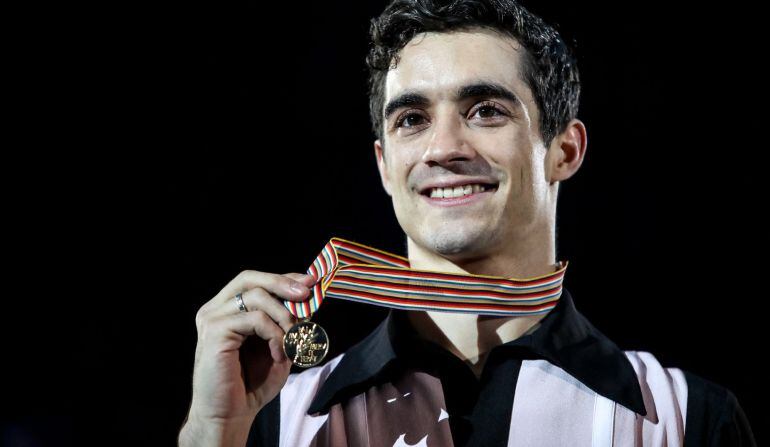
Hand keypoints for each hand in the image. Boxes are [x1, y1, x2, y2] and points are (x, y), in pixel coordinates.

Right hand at [179, 270, 315, 445]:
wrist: (231, 414)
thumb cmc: (252, 383)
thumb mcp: (279, 344)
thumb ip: (287, 320)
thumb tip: (308, 296)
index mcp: (227, 309)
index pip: (255, 280)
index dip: (283, 278)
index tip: (310, 283)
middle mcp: (215, 309)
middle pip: (250, 278)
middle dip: (283, 283)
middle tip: (306, 295)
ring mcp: (213, 318)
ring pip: (257, 297)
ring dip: (284, 317)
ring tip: (293, 341)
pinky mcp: (215, 331)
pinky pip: (255, 319)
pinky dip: (275, 334)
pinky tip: (279, 354)